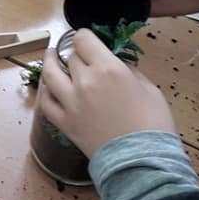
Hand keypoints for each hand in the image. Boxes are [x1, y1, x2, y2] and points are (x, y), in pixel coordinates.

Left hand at [38, 31, 176, 157]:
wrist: (143, 162)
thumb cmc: (153, 125)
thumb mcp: (149, 88)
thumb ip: (129, 71)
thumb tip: (115, 64)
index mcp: (108, 69)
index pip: (84, 40)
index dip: (84, 36)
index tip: (86, 39)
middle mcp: (85, 82)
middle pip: (70, 57)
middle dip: (75, 53)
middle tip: (78, 55)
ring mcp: (71, 103)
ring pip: (49, 74)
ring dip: (48, 62)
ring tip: (50, 56)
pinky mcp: (64, 123)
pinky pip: (46, 102)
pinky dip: (45, 91)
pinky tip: (47, 86)